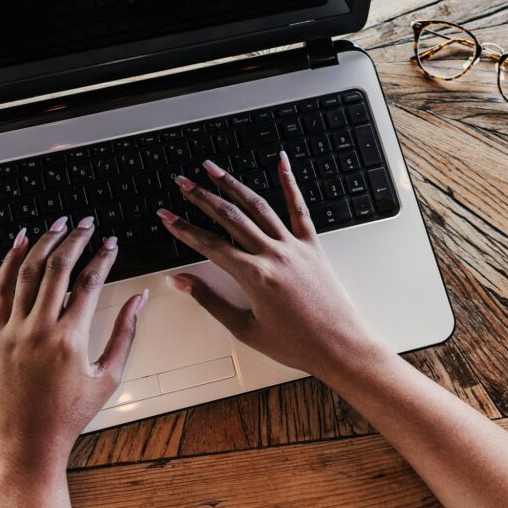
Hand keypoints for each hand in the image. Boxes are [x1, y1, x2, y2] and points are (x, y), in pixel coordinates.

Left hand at [0, 216, 146, 474]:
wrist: (28, 443)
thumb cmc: (68, 416)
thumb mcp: (108, 376)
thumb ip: (126, 333)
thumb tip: (139, 300)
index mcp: (70, 339)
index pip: (89, 282)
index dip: (103, 257)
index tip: (111, 243)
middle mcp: (38, 330)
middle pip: (58, 268)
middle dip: (75, 239)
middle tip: (87, 223)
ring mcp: (13, 331)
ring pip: (28, 272)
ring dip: (43, 242)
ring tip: (58, 224)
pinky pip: (0, 290)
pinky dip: (9, 262)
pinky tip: (19, 243)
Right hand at [156, 154, 381, 378]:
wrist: (340, 346)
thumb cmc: (296, 344)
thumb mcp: (246, 329)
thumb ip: (211, 301)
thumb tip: (182, 282)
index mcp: (254, 276)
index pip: (209, 245)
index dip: (184, 228)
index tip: (166, 216)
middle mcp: (273, 255)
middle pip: (230, 217)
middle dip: (202, 197)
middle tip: (182, 182)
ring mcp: (294, 246)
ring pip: (258, 207)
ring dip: (233, 185)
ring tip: (213, 169)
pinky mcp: (312, 246)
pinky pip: (299, 208)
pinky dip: (290, 183)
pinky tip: (281, 162)